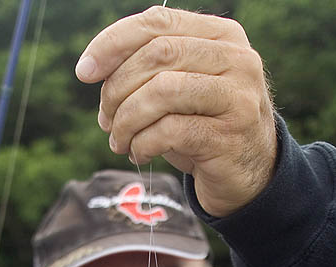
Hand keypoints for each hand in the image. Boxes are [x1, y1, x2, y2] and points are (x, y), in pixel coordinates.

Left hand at [75, 6, 276, 216]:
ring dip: (126, 121)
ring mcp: (236, 97)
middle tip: (105, 120)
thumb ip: (150, 68)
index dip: (113, 42)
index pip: (159, 21)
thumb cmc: (206, 128)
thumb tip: (92, 68)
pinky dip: (142, 144)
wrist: (251, 176)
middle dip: (117, 89)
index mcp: (221, 35)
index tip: (84, 71)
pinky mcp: (228, 136)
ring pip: (161, 91)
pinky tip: (139, 154)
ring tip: (119, 141)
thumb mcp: (181, 90)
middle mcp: (235, 59)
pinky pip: (168, 131)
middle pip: (156, 55)